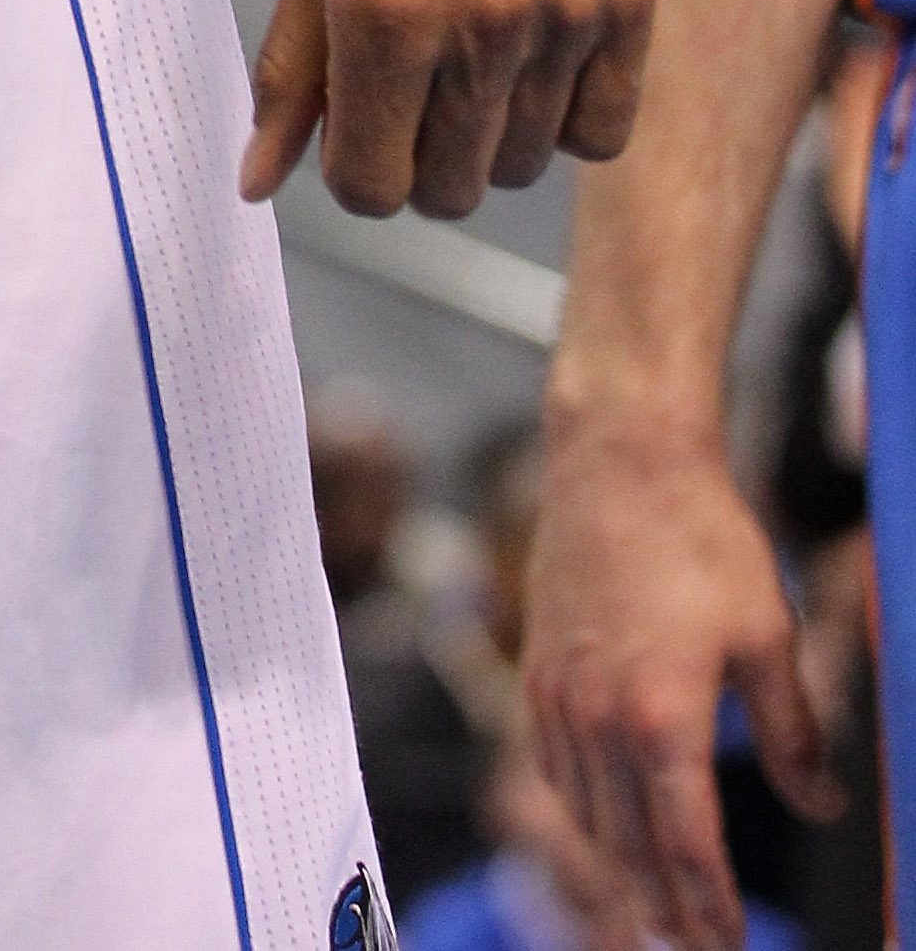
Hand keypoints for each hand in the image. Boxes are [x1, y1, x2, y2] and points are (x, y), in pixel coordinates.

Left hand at [241, 0, 656, 215]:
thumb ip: (291, 66)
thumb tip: (256, 182)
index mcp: (383, 5)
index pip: (369, 186)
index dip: (355, 170)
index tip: (358, 126)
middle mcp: (477, 22)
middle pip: (447, 189)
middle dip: (418, 155)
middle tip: (413, 82)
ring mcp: (564, 16)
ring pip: (521, 167)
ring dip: (489, 133)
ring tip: (474, 44)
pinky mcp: (631, 1)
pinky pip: (600, 133)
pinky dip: (565, 115)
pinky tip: (538, 51)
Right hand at [526, 408, 839, 950]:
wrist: (619, 459)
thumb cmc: (701, 538)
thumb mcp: (768, 637)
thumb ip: (795, 733)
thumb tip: (824, 803)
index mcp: (662, 717)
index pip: (688, 846)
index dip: (712, 906)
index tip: (732, 944)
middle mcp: (599, 718)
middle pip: (630, 847)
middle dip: (665, 907)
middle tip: (695, 946)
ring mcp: (558, 695)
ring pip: (587, 815)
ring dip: (622, 868)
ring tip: (654, 904)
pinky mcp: (537, 670)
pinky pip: (555, 769)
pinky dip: (584, 811)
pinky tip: (606, 824)